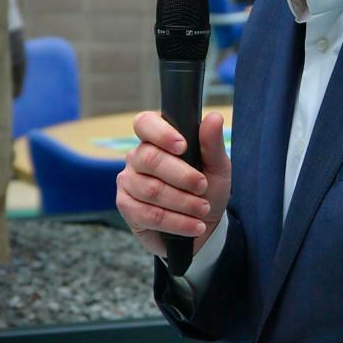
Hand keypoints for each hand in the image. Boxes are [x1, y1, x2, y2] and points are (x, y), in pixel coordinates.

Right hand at [116, 110, 230, 257]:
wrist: (203, 225)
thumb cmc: (206, 190)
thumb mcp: (217, 167)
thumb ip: (212, 143)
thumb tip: (214, 117)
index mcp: (156, 139)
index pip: (145, 123)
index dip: (161, 133)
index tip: (183, 146)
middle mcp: (137, 157)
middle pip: (150, 159)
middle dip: (182, 175)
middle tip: (203, 186)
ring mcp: (128, 182)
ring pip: (151, 190)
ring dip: (183, 202)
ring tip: (203, 209)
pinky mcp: (126, 207)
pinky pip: (148, 214)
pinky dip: (177, 222)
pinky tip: (194, 225)